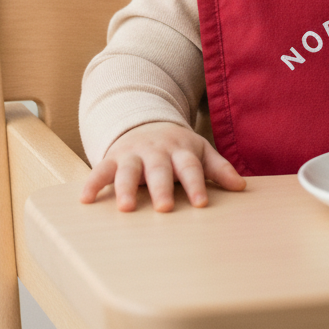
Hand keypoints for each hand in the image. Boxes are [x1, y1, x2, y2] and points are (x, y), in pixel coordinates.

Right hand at [80, 121, 246, 211]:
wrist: (145, 121)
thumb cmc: (177, 146)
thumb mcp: (200, 151)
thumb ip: (219, 168)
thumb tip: (242, 186)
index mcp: (181, 150)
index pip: (190, 167)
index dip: (197, 184)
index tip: (201, 203)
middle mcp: (156, 151)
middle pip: (160, 170)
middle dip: (161, 187)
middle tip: (164, 207)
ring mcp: (133, 154)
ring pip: (129, 170)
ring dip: (126, 187)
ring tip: (126, 208)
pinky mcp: (113, 157)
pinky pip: (101, 170)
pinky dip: (93, 183)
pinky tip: (85, 199)